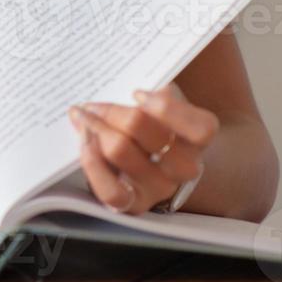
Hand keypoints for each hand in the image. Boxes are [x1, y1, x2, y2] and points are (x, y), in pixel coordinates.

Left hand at [67, 82, 216, 214]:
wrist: (159, 165)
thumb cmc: (157, 124)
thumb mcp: (164, 102)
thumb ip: (155, 88)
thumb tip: (129, 77)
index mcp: (197, 138)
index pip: (200, 128)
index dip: (165, 107)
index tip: (135, 92)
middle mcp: (184, 167)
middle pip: (146, 132)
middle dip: (110, 111)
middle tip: (90, 104)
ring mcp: (159, 188)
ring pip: (122, 152)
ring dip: (95, 128)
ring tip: (81, 117)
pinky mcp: (133, 204)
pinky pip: (111, 191)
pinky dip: (92, 164)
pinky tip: (85, 143)